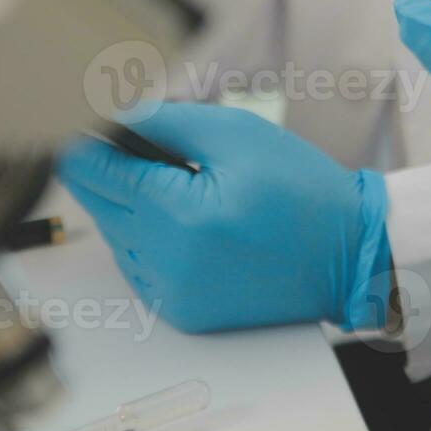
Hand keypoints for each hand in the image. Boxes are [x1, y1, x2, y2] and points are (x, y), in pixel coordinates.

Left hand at [58, 104, 391, 332]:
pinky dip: (150, 241)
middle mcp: (165, 261)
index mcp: (178, 214)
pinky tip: (190, 224)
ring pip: (115, 236)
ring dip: (133, 208)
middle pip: (98, 204)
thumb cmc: (301, 191)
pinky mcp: (182, 312)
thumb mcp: (237, 134)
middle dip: (114, 171)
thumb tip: (109, 118)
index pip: (94, 172)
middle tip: (151, 150)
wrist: (348, 257)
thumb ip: (165, 122)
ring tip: (185, 189)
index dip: (85, 142)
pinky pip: (139, 268)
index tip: (82, 124)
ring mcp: (171, 293)